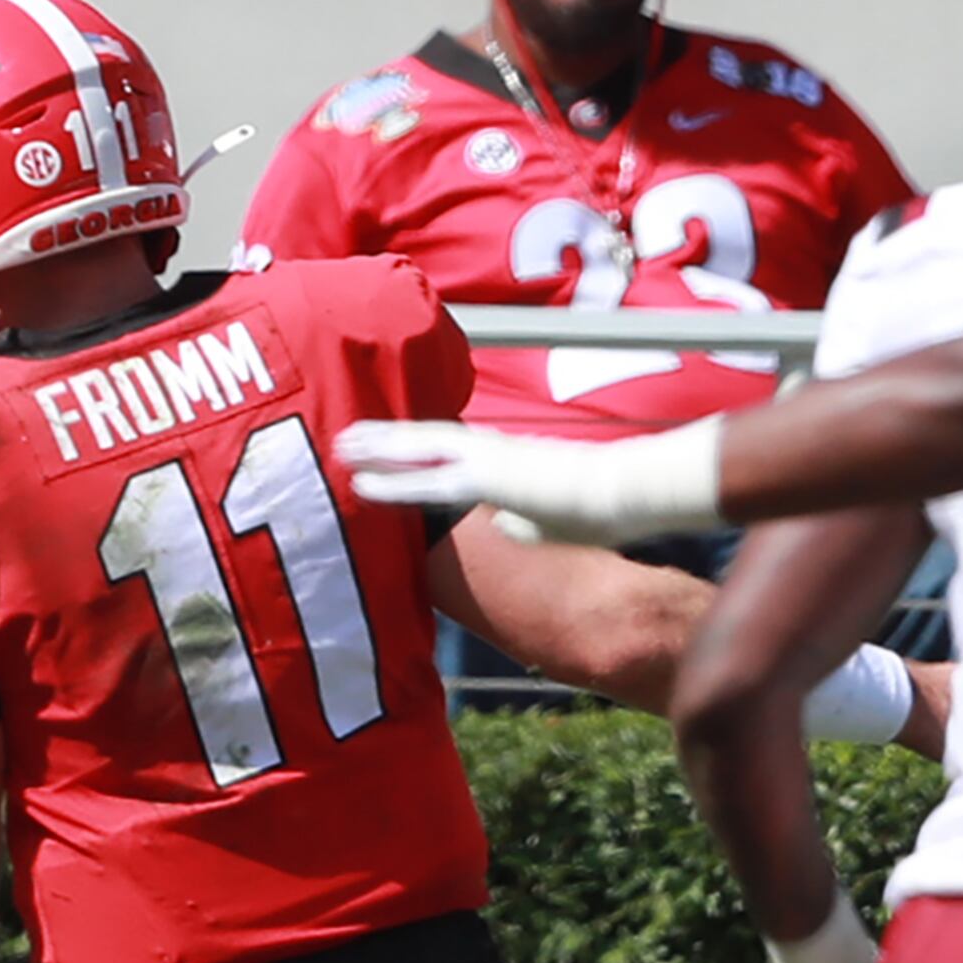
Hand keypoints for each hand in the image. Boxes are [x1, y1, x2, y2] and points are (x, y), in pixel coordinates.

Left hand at [332, 416, 725, 544]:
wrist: (623, 493)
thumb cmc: (601, 508)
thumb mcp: (553, 518)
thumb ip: (523, 519)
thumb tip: (505, 524)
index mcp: (506, 457)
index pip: (454, 452)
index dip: (419, 452)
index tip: (394, 451)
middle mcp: (491, 449)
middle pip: (427, 441)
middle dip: (386, 441)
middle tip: (347, 438)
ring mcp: (485, 458)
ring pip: (417, 449)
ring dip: (376, 449)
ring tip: (339, 447)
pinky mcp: (483, 476)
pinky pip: (424, 479)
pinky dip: (389, 480)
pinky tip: (358, 482)